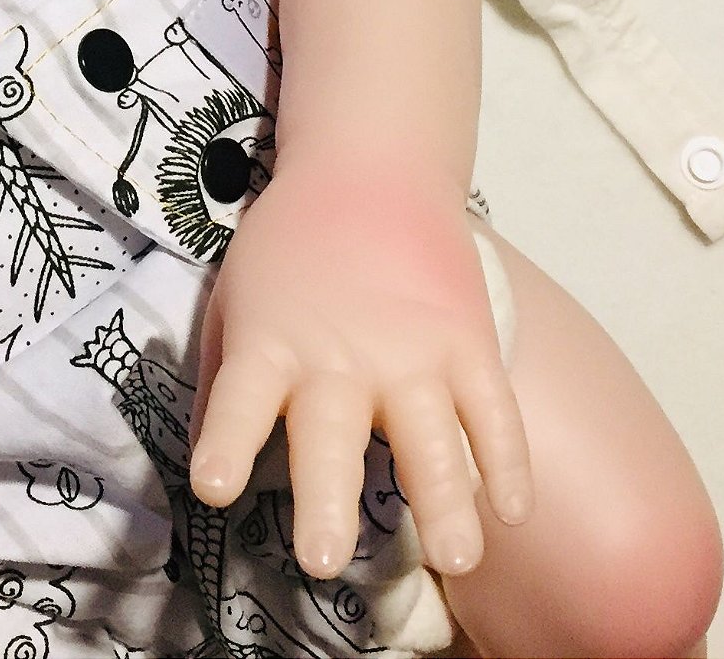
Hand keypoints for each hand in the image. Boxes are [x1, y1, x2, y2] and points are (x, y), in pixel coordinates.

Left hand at [188, 161, 530, 580]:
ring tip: (453, 559)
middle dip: (326, 497)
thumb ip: (222, 386)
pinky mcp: (468, 342)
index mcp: (270, 344)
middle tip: (325, 559)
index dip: (226, 442)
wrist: (370, 164)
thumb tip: (211, 476)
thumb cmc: (293, 245)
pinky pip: (494, 411)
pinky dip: (507, 460)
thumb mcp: (234, 301)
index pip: (239, 400)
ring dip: (442, 500)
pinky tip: (513, 510)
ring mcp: (413, 352)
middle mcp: (339, 356)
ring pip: (431, 437)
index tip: (215, 486)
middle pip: (331, 435)